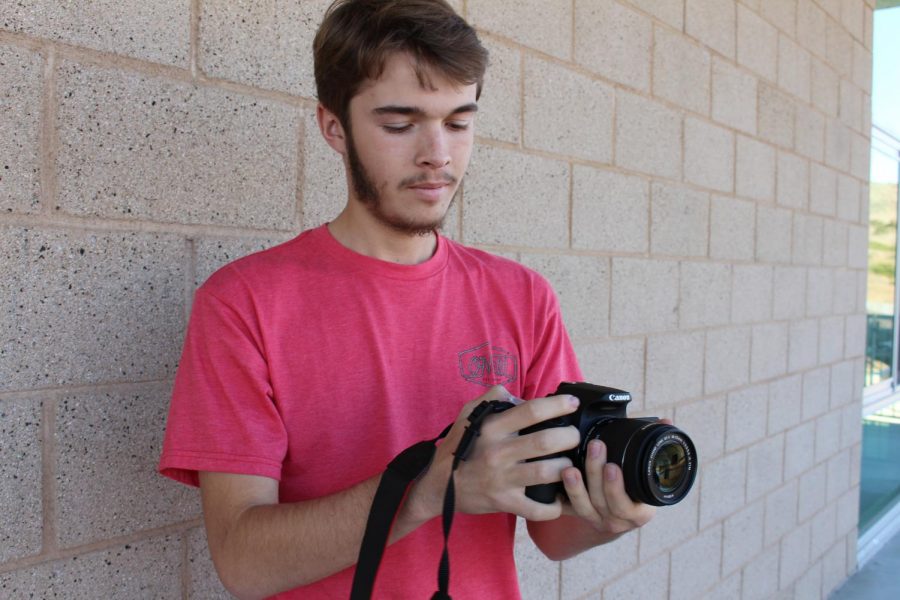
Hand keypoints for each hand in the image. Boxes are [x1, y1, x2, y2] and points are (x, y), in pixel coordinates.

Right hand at [410, 386, 581, 522]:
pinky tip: (559, 499)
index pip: (531, 411)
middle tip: (575, 436)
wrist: (436, 486)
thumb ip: (491, 399)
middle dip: (569, 437)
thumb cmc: (455, 448)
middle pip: (546, 441)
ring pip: (546, 472)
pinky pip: (536, 508)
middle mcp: (498, 452)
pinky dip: (553, 507)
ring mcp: (502, 479)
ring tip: (569, 464)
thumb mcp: (466, 415)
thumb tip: (517, 395)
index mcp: (492, 427)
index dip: (557, 405)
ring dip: (566, 468)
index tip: (572, 404)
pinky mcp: (504, 502)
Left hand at [557, 420, 673, 537]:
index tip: (613, 466)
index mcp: (638, 513)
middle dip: (596, 474)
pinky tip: (552, 482)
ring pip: (583, 507)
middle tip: (594, 448)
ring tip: (569, 468)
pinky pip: (566, 510)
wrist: (621, 514)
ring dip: (575, 487)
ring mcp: (596, 521)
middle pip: (603, 501)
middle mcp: (617, 521)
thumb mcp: (648, 474)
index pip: (627, 505)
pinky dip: (559, 497)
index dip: (618, 488)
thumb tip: (665, 422)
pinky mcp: (578, 517)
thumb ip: (654, 447)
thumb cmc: (637, 489)